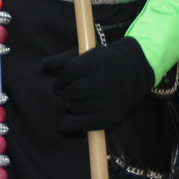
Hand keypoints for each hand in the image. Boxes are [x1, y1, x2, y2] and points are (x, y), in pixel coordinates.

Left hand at [41, 36, 155, 133]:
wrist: (134, 72)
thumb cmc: (104, 62)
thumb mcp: (86, 53)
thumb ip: (64, 59)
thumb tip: (44, 65)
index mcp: (93, 64)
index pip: (68, 72)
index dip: (61, 79)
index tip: (62, 82)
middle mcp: (99, 83)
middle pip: (70, 92)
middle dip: (66, 92)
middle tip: (71, 91)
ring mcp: (104, 101)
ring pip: (73, 106)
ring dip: (71, 104)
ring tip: (80, 100)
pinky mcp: (107, 117)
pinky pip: (79, 124)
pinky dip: (69, 124)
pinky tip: (68, 121)